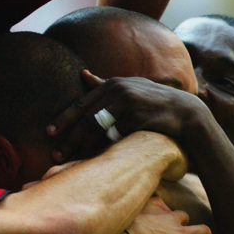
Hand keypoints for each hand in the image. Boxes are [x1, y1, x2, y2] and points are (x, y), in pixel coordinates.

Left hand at [47, 72, 209, 163]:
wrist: (185, 113)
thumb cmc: (152, 102)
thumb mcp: (129, 88)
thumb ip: (104, 84)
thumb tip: (82, 74)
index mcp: (112, 84)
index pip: (81, 104)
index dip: (63, 120)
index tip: (48, 134)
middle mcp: (118, 90)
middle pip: (85, 118)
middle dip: (68, 138)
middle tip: (55, 154)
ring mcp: (128, 104)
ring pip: (96, 129)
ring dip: (82, 147)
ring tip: (71, 160)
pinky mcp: (137, 118)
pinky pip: (114, 138)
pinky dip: (103, 150)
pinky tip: (94, 160)